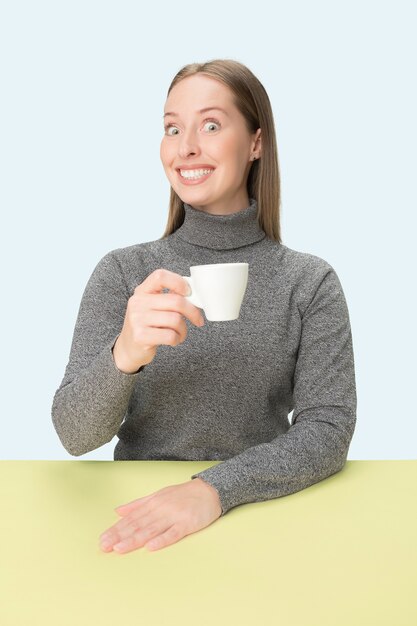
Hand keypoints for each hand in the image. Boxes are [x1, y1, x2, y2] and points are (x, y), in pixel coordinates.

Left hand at [99, 478, 221, 553]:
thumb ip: (138, 504)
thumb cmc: (183, 494)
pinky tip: (150, 547)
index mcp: (152, 503)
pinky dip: (161, 540)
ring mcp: (173, 516)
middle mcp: (160, 509)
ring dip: (134, 540)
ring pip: (150, 530)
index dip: (116, 529)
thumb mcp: (158, 495)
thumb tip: (118, 511)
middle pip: (137, 525)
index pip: (131, 518)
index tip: (103, 539)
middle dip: (119, 536)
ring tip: (120, 548)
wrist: (209, 490)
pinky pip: (172, 533)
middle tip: (104, 546)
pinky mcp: (186, 523)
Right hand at [113, 269, 204, 373]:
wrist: (128, 348)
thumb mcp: (152, 307)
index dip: (178, 282)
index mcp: (142, 291)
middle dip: (193, 312)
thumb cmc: (147, 325)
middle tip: (198, 320)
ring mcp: (137, 319)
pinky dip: (177, 339)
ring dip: (183, 329)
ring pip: (176, 320)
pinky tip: (173, 340)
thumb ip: (168, 298)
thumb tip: (194, 295)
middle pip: (176, 301)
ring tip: (180, 333)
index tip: (189, 292)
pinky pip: (170, 335)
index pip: (160, 276)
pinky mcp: (140, 336)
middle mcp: (137, 302)